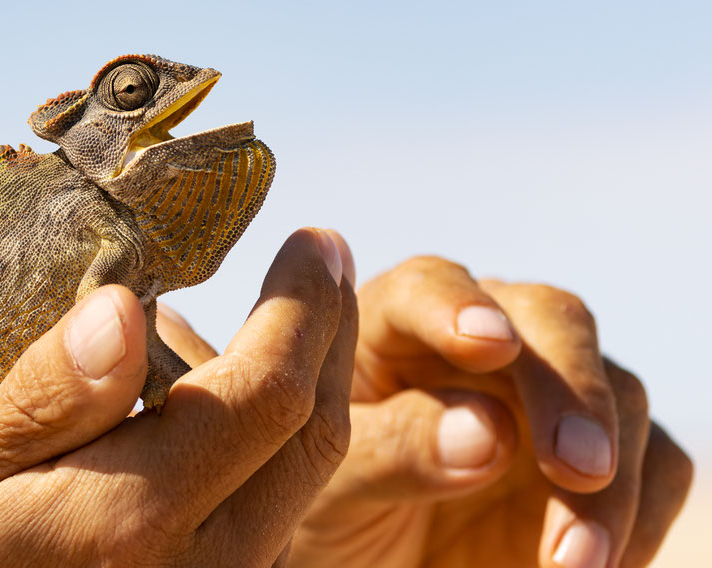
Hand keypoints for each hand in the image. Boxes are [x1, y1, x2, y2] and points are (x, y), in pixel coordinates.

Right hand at [0, 228, 356, 566]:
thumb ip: (43, 396)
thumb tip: (121, 308)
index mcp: (133, 518)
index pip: (264, 396)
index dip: (302, 309)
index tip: (313, 239)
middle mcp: (202, 565)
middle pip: (312, 436)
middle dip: (331, 332)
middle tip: (326, 253)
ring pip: (307, 472)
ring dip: (322, 376)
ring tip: (313, 299)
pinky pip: (281, 500)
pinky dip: (291, 426)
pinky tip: (267, 374)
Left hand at [284, 254, 692, 567]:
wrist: (370, 567)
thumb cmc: (330, 517)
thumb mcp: (334, 487)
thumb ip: (394, 449)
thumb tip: (489, 431)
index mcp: (393, 327)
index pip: (429, 287)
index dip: (457, 307)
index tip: (485, 343)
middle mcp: (480, 344)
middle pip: (550, 318)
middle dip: (571, 388)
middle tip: (577, 467)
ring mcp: (546, 394)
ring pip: (619, 388)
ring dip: (612, 477)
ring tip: (573, 562)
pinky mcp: (595, 454)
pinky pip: (655, 460)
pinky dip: (643, 512)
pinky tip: (598, 564)